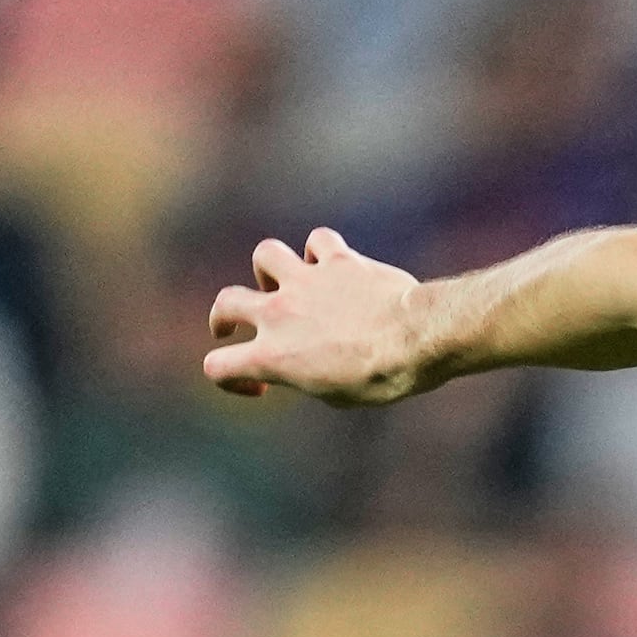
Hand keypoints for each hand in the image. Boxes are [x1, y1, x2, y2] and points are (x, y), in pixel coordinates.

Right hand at [202, 228, 428, 403]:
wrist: (418, 340)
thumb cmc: (384, 378)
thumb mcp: (338, 396)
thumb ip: (308, 376)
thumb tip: (308, 365)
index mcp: (272, 357)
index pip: (217, 367)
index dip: (230, 379)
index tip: (261, 385)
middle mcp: (279, 314)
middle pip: (226, 302)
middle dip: (225, 314)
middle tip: (235, 324)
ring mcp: (306, 282)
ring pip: (265, 255)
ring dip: (271, 269)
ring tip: (285, 282)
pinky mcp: (338, 261)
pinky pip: (318, 241)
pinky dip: (323, 251)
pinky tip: (335, 264)